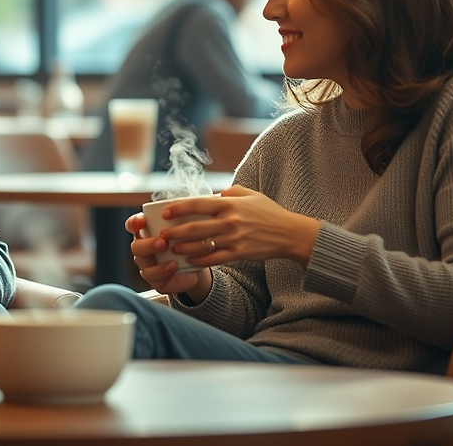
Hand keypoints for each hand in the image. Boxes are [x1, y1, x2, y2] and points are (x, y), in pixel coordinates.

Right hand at [126, 211, 210, 298]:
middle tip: (163, 241)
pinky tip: (174, 266)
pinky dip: (164, 271)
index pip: (134, 225)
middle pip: (136, 246)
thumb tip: (199, 200)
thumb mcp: (188, 228)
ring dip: (156, 259)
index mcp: (147, 233)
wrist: (197, 267)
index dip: (134, 223)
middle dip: (148, 244)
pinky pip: (155, 278)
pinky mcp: (157, 281)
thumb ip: (185, 217)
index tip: (142, 221)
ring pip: (143, 264)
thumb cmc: (189, 242)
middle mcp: (144, 250)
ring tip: (169, 256)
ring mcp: (148, 266)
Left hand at [156, 185, 320, 267]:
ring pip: (202, 245)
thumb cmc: (269, 212)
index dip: (178, 208)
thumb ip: (229, 193)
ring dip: (183, 247)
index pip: (197, 204)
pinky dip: (200, 260)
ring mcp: (234, 238)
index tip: (165, 212)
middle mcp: (229, 221)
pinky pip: (214, 258)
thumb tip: (212, 196)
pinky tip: (189, 260)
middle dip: (175, 231)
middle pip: (194, 227)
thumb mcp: (250, 194)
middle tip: (162, 234)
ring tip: (172, 247)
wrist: (290, 233)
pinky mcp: (239, 253)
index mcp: (229, 204)